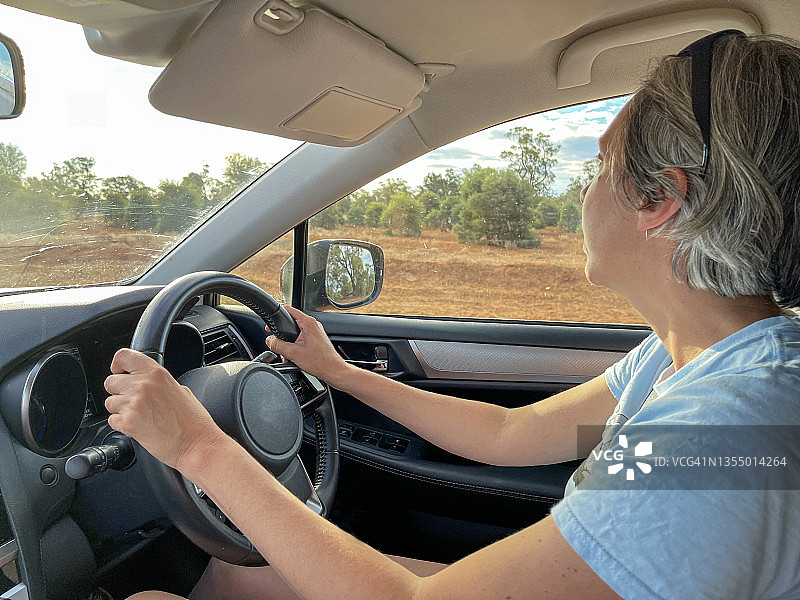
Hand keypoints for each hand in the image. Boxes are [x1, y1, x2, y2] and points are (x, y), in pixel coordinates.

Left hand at [104, 348, 225, 471]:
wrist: (196, 444)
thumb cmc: (194, 421)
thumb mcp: (181, 390)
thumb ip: (160, 382)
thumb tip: (148, 382)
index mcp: (157, 373)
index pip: (123, 356)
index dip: (118, 365)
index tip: (120, 372)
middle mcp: (143, 385)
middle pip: (111, 381)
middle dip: (119, 392)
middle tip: (133, 401)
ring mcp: (134, 404)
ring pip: (110, 402)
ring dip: (120, 409)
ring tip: (140, 416)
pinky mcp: (128, 423)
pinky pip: (112, 420)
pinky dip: (122, 424)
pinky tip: (139, 426)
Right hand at [266, 306, 349, 385]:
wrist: (333, 371)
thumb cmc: (321, 362)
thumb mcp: (293, 353)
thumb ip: (278, 345)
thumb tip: (269, 340)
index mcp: (309, 323)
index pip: (289, 310)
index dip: (277, 316)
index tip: (270, 324)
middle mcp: (313, 325)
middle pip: (291, 324)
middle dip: (282, 335)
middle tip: (276, 343)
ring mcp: (315, 333)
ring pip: (296, 334)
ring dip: (289, 344)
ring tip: (288, 354)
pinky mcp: (316, 341)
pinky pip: (301, 340)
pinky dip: (295, 347)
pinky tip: (294, 357)